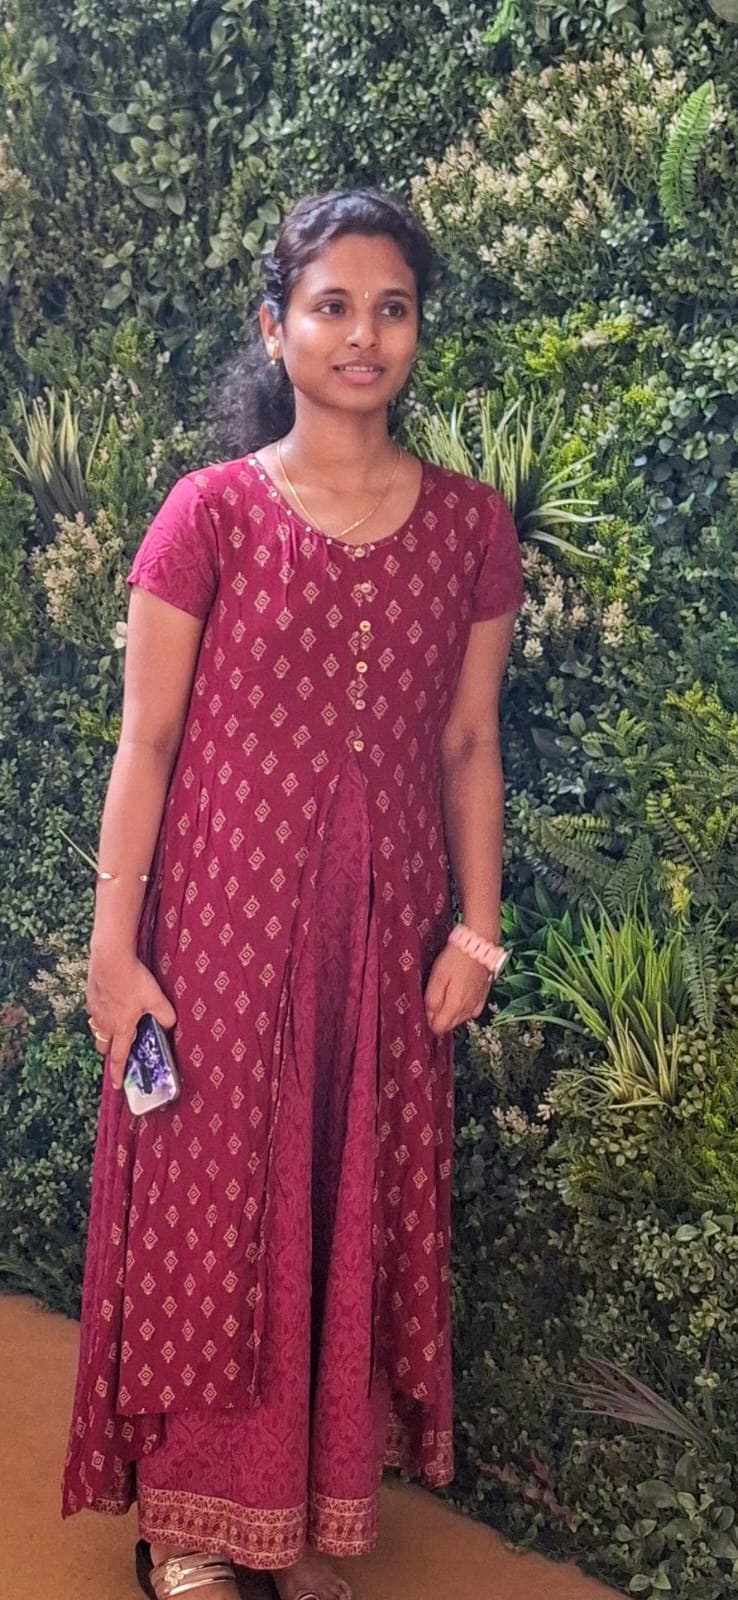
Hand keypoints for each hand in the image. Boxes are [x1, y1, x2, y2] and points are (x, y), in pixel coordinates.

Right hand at [86, 950, 176, 1089]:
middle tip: (119, 1050)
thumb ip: (166, 1016)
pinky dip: (102, 1014)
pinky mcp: (90, 997)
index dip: (118, 1074)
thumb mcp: (157, 999)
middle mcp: (105, 1023)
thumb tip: (169, 1024)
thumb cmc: (133, 980)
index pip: (119, 1058)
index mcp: (122, 1028)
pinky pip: (95, 1012)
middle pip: (104, 1046)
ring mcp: (95, 1010)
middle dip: (110, 1052)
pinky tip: (111, 1002)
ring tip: (116, 1025)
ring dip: (105, 1033)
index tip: (117, 1086)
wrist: (110, 958)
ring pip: (97, 1030)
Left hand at [424, 943, 493, 1035]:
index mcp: (455, 1007)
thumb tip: (429, 1017)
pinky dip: (462, 1006)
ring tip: (445, 990)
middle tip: (433, 996)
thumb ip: (432, 1001)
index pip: (438, 1028)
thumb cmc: (455, 959)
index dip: (428, 1020)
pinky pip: (469, 1011)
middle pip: (448, 1026)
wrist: (479, 945)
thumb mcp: (437, 977)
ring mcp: (477, 1005)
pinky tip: (458, 993)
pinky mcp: (483, 998)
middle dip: (438, 1017)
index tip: (425, 1007)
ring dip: (449, 1011)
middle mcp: (468, 1011)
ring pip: (458, 1018)